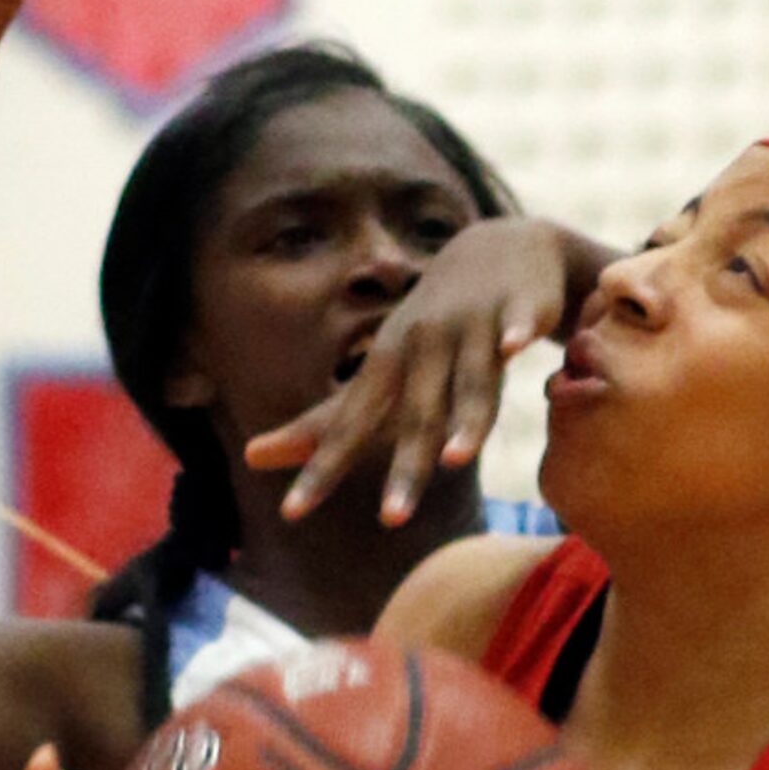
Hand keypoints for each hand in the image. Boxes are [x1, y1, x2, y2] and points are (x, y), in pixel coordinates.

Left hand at [245, 218, 574, 525]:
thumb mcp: (379, 371)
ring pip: (471, 381)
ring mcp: (472, 323)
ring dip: (465, 419)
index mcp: (386, 366)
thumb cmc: (430, 329)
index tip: (291, 513)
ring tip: (456, 460)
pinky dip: (516, 333)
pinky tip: (517, 347)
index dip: (322, 470)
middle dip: (404, 467)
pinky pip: (518, 324)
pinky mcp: (519, 307)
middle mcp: (423, 344)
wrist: (500, 249)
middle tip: (390, 520)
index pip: (349, 427)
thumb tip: (249, 458)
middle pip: (414, 416)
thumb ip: (326, 422)